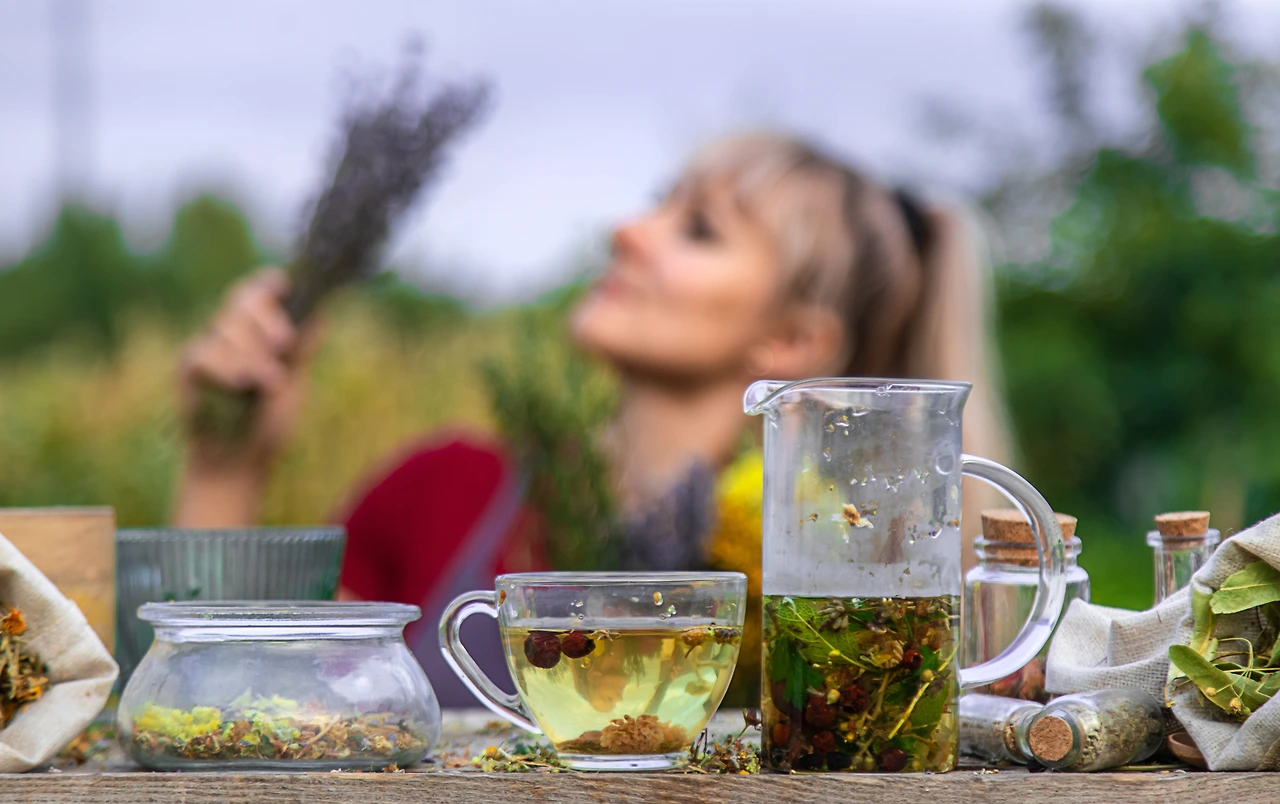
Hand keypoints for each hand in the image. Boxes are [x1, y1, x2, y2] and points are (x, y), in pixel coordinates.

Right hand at [177, 268, 320, 469]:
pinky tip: (240, 387)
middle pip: (242, 298)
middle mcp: (233, 334)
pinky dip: (227, 370)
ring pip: (226, 327)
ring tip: (268, 384)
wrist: (239, 464)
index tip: (284, 285)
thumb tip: (321, 314)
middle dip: (266, 318)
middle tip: (284, 345)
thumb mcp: (293, 384)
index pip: (261, 290)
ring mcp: (209, 347)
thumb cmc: (268, 425)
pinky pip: (206, 354)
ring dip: (252, 355)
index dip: (270, 283)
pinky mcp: (189, 367)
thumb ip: (301, 349)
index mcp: (261, 333)